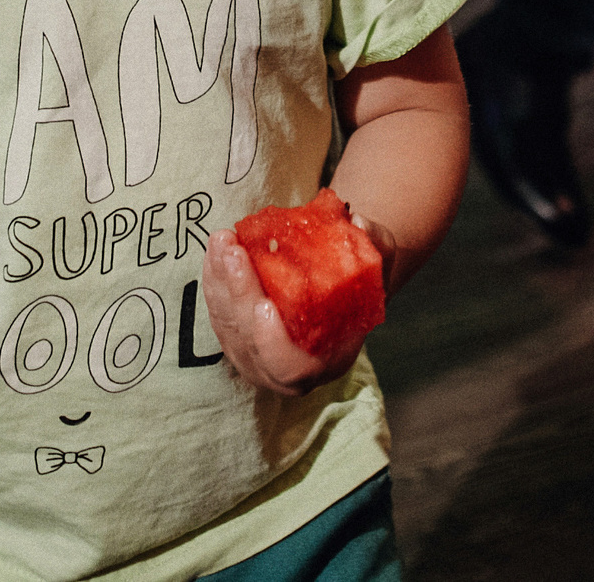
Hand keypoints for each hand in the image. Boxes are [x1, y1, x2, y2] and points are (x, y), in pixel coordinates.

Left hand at [200, 216, 392, 396]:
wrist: (339, 294)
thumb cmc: (360, 283)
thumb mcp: (379, 263)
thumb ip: (375, 245)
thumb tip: (357, 222)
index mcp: (319, 365)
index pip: (287, 366)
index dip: (271, 341)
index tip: (265, 305)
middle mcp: (279, 372)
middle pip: (247, 338)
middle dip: (237, 292)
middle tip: (234, 251)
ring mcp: (252, 357)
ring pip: (227, 322)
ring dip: (220, 279)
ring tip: (222, 239)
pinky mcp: (234, 337)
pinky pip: (217, 310)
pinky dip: (214, 279)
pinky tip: (215, 249)